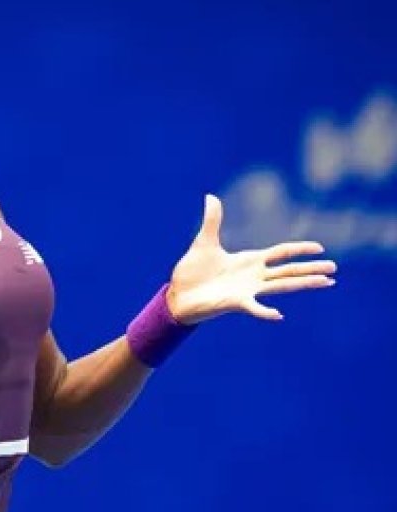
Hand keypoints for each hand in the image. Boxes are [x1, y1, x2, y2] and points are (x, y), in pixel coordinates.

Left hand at [166, 194, 336, 323]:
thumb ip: (212, 221)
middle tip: (334, 269)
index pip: (281, 253)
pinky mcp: (235, 303)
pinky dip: (265, 312)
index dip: (299, 249)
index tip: (320, 248)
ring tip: (326, 284)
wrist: (177, 295)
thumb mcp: (204, 242)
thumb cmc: (192, 272)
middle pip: (288, 271)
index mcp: (249, 261)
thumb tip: (210, 196)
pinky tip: (278, 315)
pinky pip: (253, 308)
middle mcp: (253, 276)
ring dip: (303, 284)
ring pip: (281, 286)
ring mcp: (247, 290)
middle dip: (310, 269)